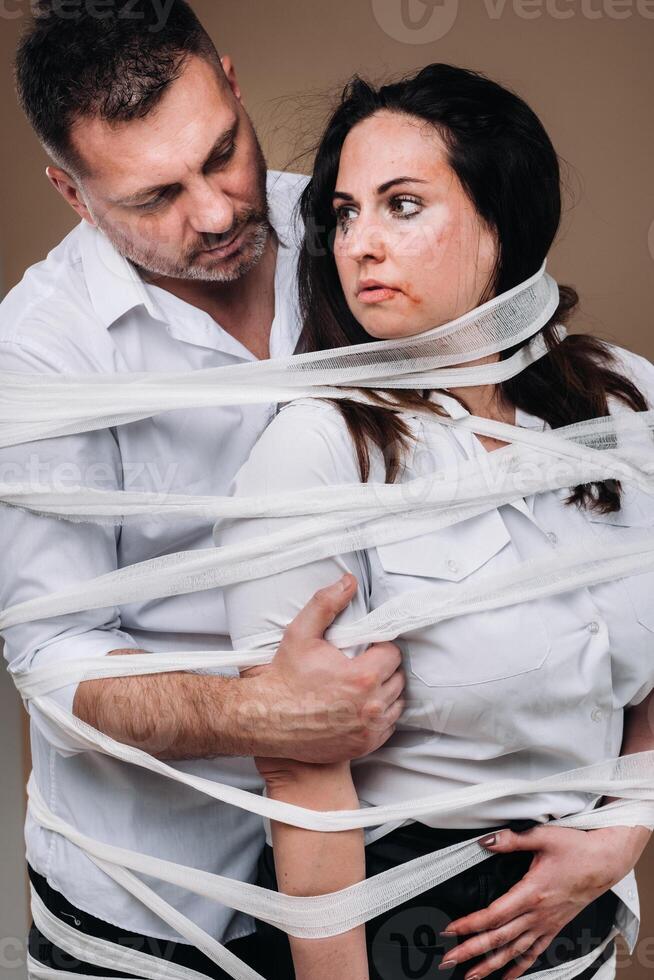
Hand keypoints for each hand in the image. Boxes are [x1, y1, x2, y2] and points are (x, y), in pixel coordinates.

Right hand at [246, 573, 405, 763]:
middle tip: (362, 664)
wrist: (266, 719)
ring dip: (385, 692)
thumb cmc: (283, 679)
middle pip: (397, 679)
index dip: (380, 647)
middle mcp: (370, 705)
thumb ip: (326, 603)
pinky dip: (379, 716)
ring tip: (363, 685)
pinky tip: (361, 707)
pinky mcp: (364, 746)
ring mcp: (368, 729)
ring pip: (396, 703)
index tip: (367, 648)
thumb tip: (348, 582)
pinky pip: (387, 727)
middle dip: (383, 669)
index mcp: (362, 676)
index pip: (393, 654)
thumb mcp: (300, 633)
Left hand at [438, 823, 650, 979]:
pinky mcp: (554, 927)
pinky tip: (507, 977)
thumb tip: (486, 841)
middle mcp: (538, 914)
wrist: (605, 862)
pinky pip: (534, 953)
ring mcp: (546, 924)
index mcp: (531, 892)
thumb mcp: (543, 836)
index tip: (450, 930)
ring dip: (491, 965)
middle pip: (499, 938)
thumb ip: (512, 839)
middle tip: (449, 961)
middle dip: (471, 951)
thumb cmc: (577, 848)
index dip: (470, 924)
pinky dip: (519, 967)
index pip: (494, 915)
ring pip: (514, 951)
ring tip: (471, 976)